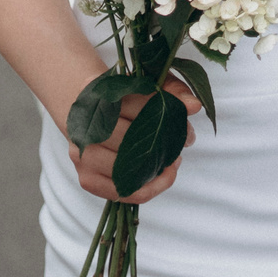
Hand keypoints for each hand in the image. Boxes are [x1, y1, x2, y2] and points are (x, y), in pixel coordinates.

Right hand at [66, 77, 201, 204]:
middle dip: (164, 147)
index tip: (187, 128)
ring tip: (172, 162)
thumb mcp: (148, 83)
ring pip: (126, 170)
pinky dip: (146, 189)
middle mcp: (86, 127)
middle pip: (131, 141)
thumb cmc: (124, 97)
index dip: (167, 119)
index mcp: (98, 96)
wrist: (87, 109)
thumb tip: (194, 106)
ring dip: (156, 170)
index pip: (140, 107)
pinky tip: (160, 178)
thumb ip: (173, 90)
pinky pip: (120, 193)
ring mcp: (83, 155)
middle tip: (180, 148)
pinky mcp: (86, 178)